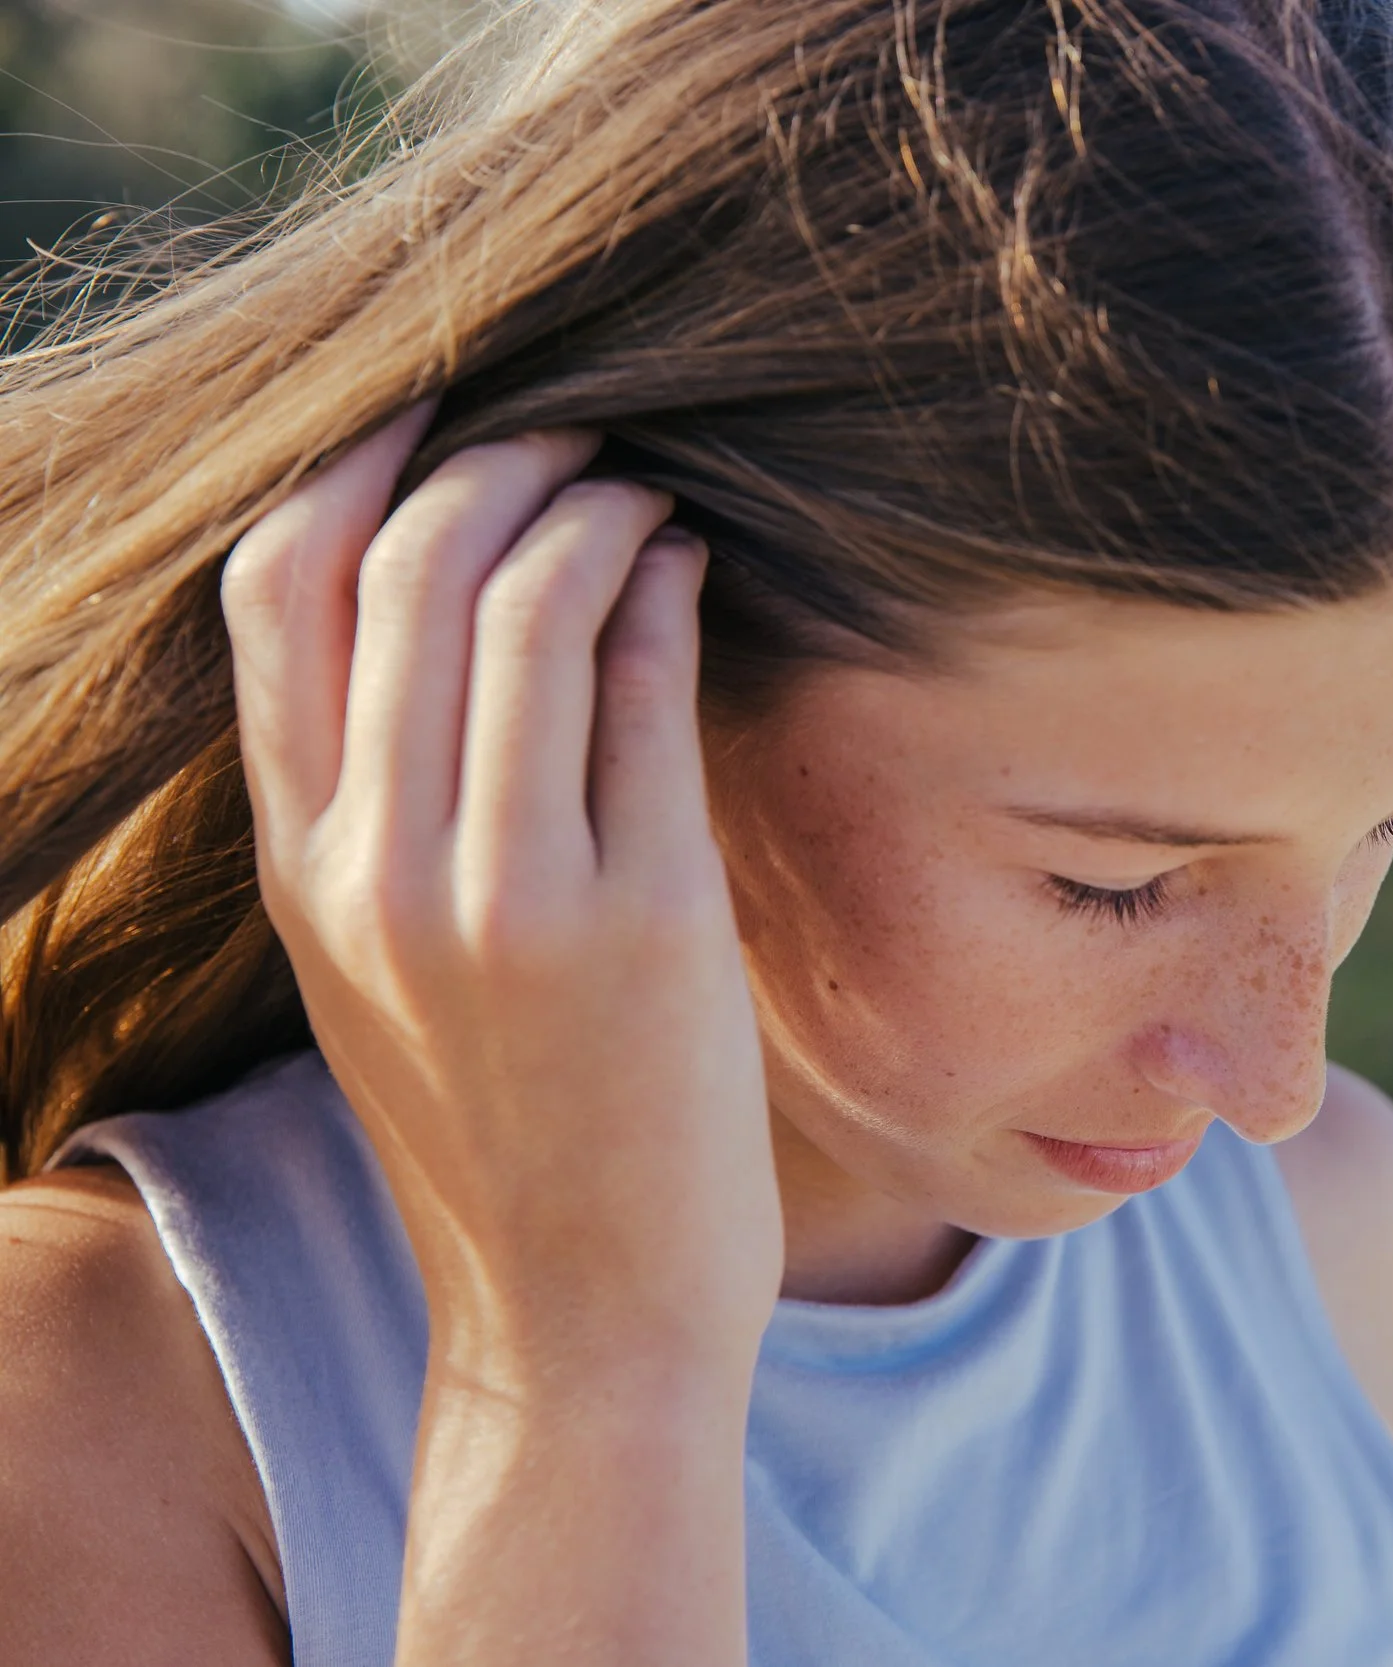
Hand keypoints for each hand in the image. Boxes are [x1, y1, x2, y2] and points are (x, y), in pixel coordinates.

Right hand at [222, 409, 781, 1387]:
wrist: (579, 1317)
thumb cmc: (502, 1132)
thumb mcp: (376, 972)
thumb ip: (370, 811)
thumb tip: (432, 620)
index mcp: (299, 868)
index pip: (278, 590)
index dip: (361, 462)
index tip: (442, 414)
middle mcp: (377, 868)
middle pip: (407, 560)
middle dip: (502, 457)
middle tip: (583, 435)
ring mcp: (506, 894)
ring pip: (529, 600)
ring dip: (598, 506)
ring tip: (651, 493)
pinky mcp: (641, 922)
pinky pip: (645, 694)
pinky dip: (669, 595)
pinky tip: (699, 571)